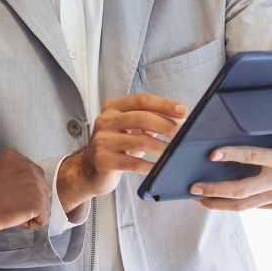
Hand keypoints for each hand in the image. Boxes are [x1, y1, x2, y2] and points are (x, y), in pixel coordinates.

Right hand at [0, 149, 51, 234]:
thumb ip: (13, 175)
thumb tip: (26, 189)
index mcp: (16, 157)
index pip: (32, 176)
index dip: (21, 191)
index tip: (6, 195)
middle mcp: (29, 166)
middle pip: (41, 189)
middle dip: (29, 201)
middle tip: (8, 205)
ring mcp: (36, 184)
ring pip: (44, 205)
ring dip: (30, 213)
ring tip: (10, 211)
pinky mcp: (38, 202)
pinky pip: (43, 219)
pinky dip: (30, 224)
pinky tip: (14, 219)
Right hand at [57, 93, 185, 210]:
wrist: (88, 170)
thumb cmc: (115, 147)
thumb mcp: (129, 128)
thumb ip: (148, 119)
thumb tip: (179, 117)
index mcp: (113, 107)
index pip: (141, 100)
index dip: (164, 104)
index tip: (183, 110)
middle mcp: (105, 120)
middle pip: (141, 117)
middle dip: (165, 124)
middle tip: (181, 133)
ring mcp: (103, 140)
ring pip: (140, 140)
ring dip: (161, 147)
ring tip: (173, 152)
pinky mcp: (104, 160)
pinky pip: (133, 163)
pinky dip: (150, 166)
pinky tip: (159, 167)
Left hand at [189, 128, 271, 210]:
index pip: (254, 157)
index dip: (232, 155)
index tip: (212, 154)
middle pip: (242, 190)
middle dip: (215, 188)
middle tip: (194, 185)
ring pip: (245, 204)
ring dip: (219, 202)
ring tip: (199, 197)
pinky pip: (254, 207)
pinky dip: (235, 204)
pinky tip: (219, 200)